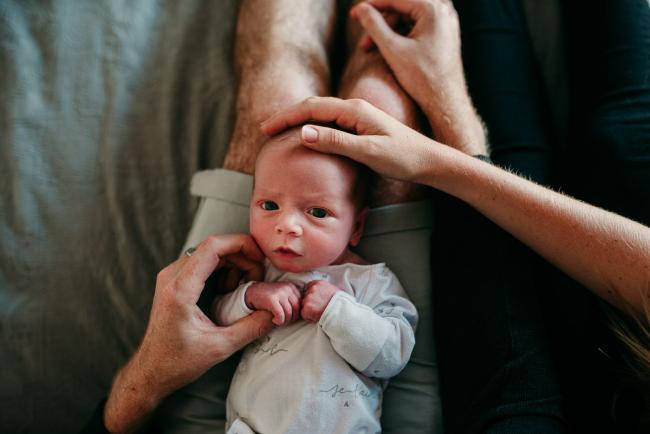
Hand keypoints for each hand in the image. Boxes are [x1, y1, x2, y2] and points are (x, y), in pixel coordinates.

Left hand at [104, 235, 273, 433]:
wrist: (151, 371)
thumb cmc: (178, 362)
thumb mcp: (221, 347)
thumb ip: (252, 327)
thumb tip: (275, 312)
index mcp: (181, 289)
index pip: (212, 247)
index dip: (241, 244)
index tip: (259, 257)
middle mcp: (172, 277)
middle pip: (214, 247)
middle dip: (242, 257)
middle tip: (257, 279)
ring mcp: (170, 277)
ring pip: (209, 253)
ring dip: (233, 264)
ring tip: (243, 288)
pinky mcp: (173, 281)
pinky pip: (202, 263)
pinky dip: (221, 270)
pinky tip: (228, 291)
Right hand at [245, 281, 301, 325]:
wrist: (251, 293)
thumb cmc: (269, 298)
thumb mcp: (283, 296)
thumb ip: (293, 301)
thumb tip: (303, 314)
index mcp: (292, 287)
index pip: (302, 304)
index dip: (296, 313)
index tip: (289, 316)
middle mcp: (287, 288)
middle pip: (297, 309)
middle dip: (291, 318)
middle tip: (283, 320)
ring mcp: (279, 293)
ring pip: (289, 314)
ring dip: (284, 321)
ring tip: (278, 320)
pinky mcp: (272, 299)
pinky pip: (281, 316)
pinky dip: (279, 321)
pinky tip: (274, 320)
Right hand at [261, 96, 441, 183]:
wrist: (429, 161)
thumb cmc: (403, 158)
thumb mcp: (368, 152)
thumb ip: (336, 141)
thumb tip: (303, 132)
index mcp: (355, 110)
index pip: (312, 108)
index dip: (287, 117)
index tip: (266, 129)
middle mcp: (355, 108)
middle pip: (314, 106)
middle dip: (288, 116)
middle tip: (266, 130)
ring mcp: (359, 117)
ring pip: (322, 114)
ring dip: (300, 121)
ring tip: (280, 132)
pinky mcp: (362, 127)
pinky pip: (331, 123)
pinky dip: (314, 127)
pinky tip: (308, 137)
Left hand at [301, 280, 340, 321]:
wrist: (341, 312)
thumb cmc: (340, 303)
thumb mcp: (333, 290)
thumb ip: (324, 289)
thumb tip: (322, 291)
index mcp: (319, 283)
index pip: (309, 286)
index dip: (312, 294)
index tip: (316, 299)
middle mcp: (312, 289)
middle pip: (305, 295)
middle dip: (310, 301)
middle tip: (319, 307)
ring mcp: (308, 298)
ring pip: (304, 305)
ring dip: (309, 309)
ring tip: (319, 312)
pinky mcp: (306, 308)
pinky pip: (304, 313)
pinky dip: (308, 317)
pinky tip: (316, 316)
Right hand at [351, 0, 462, 114]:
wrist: (445, 103)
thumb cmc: (423, 78)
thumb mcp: (392, 49)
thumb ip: (374, 25)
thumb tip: (361, 9)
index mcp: (433, 10)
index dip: (371, 5)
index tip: (353, 14)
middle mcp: (443, 12)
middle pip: (402, 7)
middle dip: (379, 22)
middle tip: (362, 37)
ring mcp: (445, 23)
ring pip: (408, 18)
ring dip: (388, 30)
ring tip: (371, 48)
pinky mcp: (443, 35)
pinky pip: (417, 27)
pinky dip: (400, 35)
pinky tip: (387, 49)